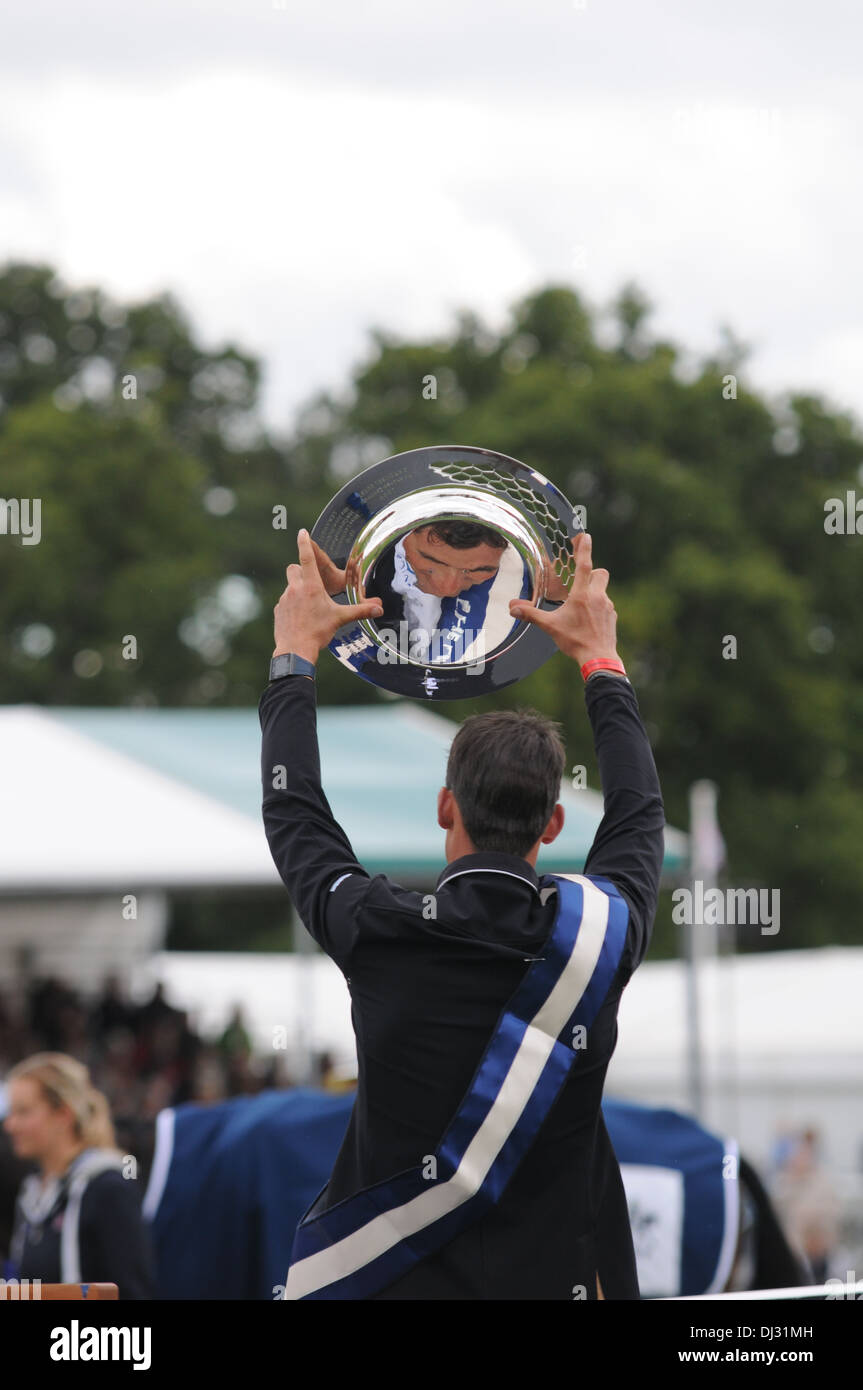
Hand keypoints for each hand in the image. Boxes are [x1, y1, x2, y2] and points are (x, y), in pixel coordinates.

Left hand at [273, 529, 382, 662]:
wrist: (295, 650)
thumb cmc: (317, 632)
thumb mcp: (340, 619)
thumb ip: (360, 611)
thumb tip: (379, 609)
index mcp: (311, 586)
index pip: (307, 558)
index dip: (304, 543)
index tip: (302, 532)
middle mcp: (295, 588)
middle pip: (293, 568)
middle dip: (300, 570)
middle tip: (311, 583)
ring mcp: (284, 599)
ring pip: (289, 586)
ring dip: (297, 590)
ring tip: (309, 607)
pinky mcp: (278, 610)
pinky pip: (284, 602)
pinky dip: (291, 605)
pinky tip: (300, 618)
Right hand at [509, 533, 619, 665]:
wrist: (599, 658)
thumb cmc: (575, 641)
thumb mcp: (550, 626)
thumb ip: (531, 615)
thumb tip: (513, 608)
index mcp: (582, 594)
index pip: (584, 564)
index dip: (584, 548)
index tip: (584, 535)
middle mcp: (598, 596)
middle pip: (600, 573)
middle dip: (592, 571)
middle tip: (580, 580)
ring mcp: (608, 606)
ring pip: (602, 590)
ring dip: (593, 592)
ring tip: (580, 607)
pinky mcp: (612, 617)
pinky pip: (606, 605)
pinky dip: (598, 607)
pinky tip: (588, 621)